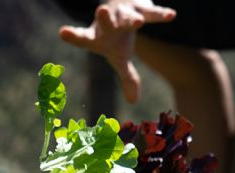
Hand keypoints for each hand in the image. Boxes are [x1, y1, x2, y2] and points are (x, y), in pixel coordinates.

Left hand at [59, 0, 176, 102]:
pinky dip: (160, 15)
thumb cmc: (118, 38)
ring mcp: (125, 14)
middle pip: (106, 22)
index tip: (63, 32)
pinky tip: (171, 16)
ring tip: (137, 22)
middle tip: (101, 11)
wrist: (126, 7)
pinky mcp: (141, 8)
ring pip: (127, 16)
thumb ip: (127, 77)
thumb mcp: (120, 57)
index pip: (83, 37)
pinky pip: (152, 13)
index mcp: (98, 37)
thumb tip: (134, 102)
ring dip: (131, 18)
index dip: (74, 36)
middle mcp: (109, 23)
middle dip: (104, 18)